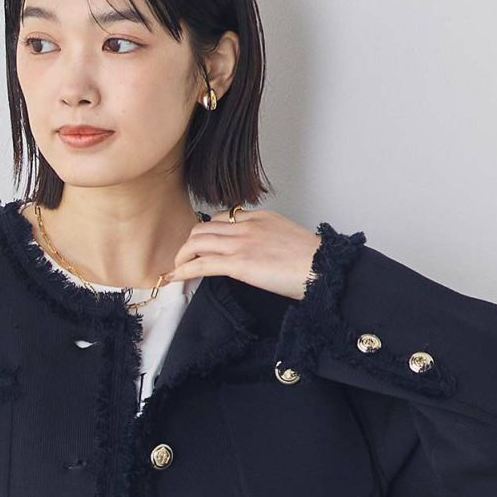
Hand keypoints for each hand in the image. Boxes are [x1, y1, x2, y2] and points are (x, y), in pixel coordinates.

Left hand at [162, 207, 322, 300]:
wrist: (322, 268)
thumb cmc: (312, 262)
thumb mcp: (286, 239)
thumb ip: (266, 241)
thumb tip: (256, 256)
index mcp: (259, 218)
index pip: (221, 219)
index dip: (206, 235)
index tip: (201, 247)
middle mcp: (246, 226)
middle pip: (203, 228)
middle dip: (188, 244)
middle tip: (183, 259)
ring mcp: (241, 243)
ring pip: (197, 242)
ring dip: (182, 257)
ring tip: (176, 269)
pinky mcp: (239, 263)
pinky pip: (201, 264)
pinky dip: (183, 270)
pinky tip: (173, 278)